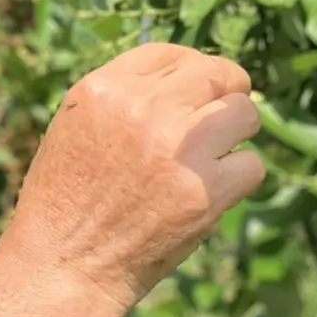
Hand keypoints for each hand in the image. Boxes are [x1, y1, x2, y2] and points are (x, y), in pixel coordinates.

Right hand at [9, 43, 264, 315]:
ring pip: (244, 112)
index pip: (169, 54)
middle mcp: (143, 108)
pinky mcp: (204, 192)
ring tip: (220, 150)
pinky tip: (215, 189)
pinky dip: (239, 177)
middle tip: (224, 113)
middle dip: (226, 90)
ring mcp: (177, 148)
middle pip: (215, 73)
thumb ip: (125, 98)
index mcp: (105, 88)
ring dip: (238, 131)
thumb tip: (186, 82)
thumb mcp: (77, 125)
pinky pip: (252, 165)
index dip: (190, 68)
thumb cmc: (65, 197)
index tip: (198, 87)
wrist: (64, 262)